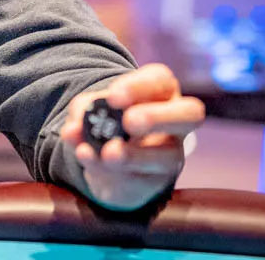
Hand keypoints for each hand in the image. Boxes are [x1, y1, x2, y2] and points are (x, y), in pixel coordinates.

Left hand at [60, 63, 204, 210]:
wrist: (108, 160)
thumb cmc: (107, 119)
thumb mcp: (92, 107)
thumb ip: (83, 111)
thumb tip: (74, 128)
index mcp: (161, 91)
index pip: (162, 82)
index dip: (139, 87)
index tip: (114, 96)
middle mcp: (175, 122)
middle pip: (189, 114)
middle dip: (158, 117)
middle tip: (129, 122)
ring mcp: (170, 155)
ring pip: (166, 156)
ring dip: (133, 156)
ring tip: (107, 152)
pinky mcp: (154, 183)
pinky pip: (139, 181)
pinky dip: (110, 171)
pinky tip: (89, 160)